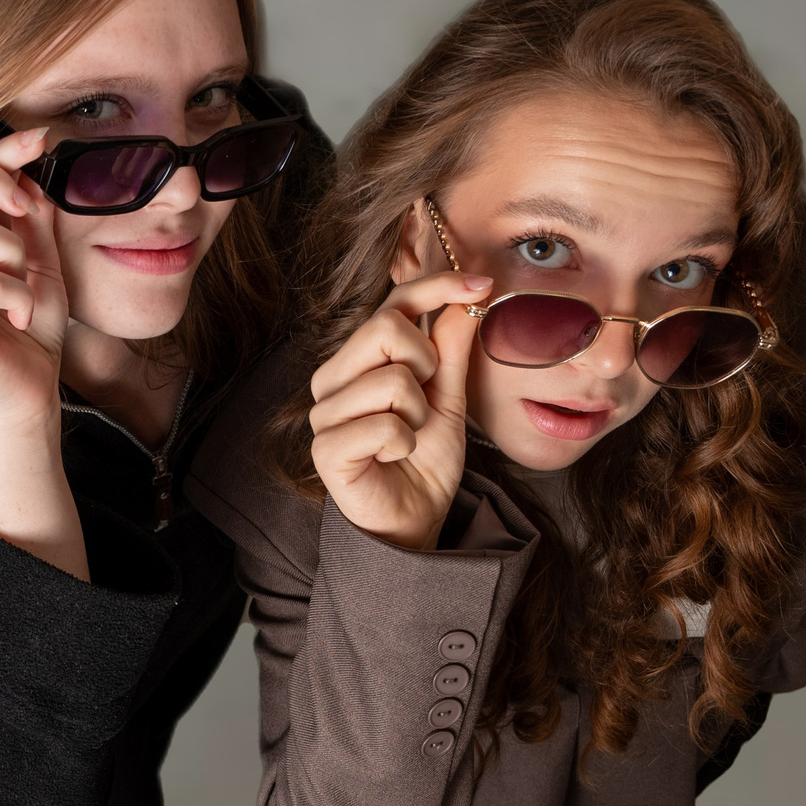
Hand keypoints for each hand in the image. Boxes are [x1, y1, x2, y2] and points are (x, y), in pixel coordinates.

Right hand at [0, 125, 65, 437]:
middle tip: (26, 207)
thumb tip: (20, 161)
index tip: (40, 138)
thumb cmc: (29, 324)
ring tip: (24, 280)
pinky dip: (19, 295)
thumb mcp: (39, 256)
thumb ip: (27, 212)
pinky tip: (24, 315)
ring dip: (11, 248)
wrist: (31, 391)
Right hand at [308, 271, 489, 549]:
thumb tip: (467, 298)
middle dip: (426, 363)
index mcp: (358, 359)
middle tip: (425, 403)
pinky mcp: (325, 448)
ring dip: (418, 414)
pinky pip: (384, 426)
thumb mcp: (450, 399)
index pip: (392, 304)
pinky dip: (404, 445)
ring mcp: (324, 412)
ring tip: (407, 438)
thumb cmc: (424, 461)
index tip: (482, 284)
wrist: (413, 521)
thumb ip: (451, 350)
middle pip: (387, 328)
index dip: (436, 287)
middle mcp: (333, 378)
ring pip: (391, 380)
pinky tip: (393, 458)